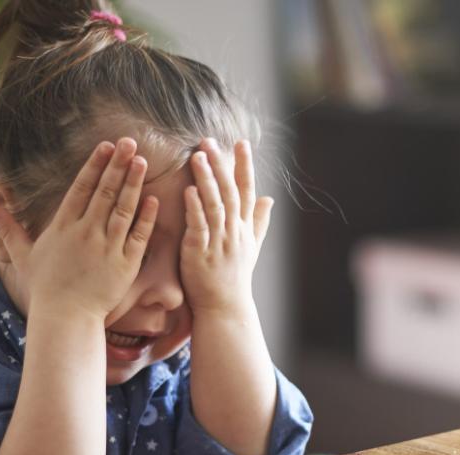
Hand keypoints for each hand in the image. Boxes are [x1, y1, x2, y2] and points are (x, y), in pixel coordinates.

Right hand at [0, 137, 158, 320]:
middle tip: (130, 142)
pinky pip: (138, 235)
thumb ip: (9, 230)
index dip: (95, 165)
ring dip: (133, 183)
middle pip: (105, 192)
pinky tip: (153, 199)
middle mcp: (86, 232)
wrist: (66, 317)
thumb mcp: (24, 256)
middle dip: (118, 165)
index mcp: (63, 226)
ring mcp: (107, 247)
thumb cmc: (46, 288)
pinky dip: (146, 217)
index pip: (82, 188)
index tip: (106, 146)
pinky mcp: (125, 264)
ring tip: (143, 162)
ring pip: (123, 209)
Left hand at [181, 138, 273, 315]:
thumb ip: (259, 221)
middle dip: (221, 165)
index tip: (242, 143)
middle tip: (209, 141)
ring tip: (197, 156)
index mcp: (245, 228)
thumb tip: (270, 199)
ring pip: (214, 204)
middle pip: (230, 192)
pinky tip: (188, 190)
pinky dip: (194, 208)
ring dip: (206, 179)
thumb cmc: (235, 278)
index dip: (244, 166)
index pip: (247, 190)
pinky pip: (199, 226)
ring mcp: (218, 242)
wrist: (225, 308)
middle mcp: (234, 232)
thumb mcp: (251, 248)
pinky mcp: (200, 253)